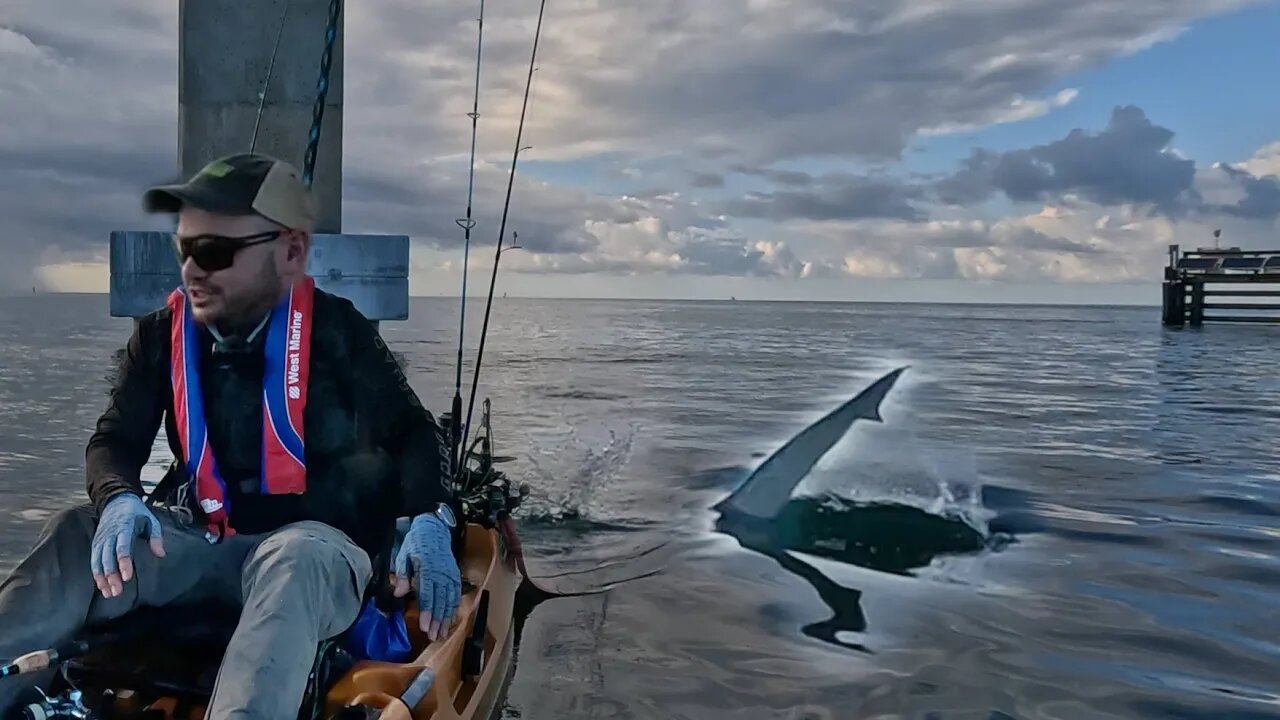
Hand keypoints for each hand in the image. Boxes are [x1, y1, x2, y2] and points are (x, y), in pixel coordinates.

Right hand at [90, 493, 164, 597]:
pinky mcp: (96, 543)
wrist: (116, 500)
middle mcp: (109, 534)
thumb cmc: (136, 513)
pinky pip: (94, 560)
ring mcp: (100, 539)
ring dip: (102, 578)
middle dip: (112, 576)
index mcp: (123, 527)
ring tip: (110, 593)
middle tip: (117, 591)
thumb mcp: (151, 520)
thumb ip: (156, 537)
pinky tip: (102, 586)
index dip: (124, 563)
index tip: (127, 577)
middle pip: (108, 558)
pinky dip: (96, 574)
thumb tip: (160, 554)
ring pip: (98, 561)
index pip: (122, 547)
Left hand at [392, 514, 459, 640]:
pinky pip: (456, 595)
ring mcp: (450, 575)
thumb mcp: (404, 555)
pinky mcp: (455, 575)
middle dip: (436, 620)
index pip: (427, 593)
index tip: (424, 626)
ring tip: (441, 634)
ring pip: (450, 600)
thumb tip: (400, 592)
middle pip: (440, 600)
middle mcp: (442, 573)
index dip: (426, 611)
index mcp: (428, 568)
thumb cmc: (416, 543)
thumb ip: (402, 574)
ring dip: (446, 618)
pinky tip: (450, 619)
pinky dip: (454, 608)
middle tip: (433, 637)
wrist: (434, 529)